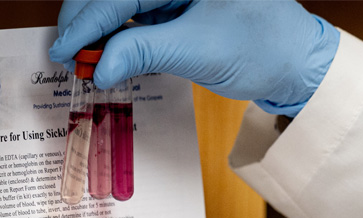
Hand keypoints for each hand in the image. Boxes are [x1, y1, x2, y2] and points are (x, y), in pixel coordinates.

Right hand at [49, 0, 339, 116]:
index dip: (87, 20)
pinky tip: (107, 55)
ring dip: (102, 31)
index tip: (63, 48)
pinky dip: (122, 36)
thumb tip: (98, 66)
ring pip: (125, 3)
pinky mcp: (183, 6)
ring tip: (82, 59)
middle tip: (65, 54)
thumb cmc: (264, 49)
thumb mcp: (198, 51)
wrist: (299, 66)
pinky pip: (142, 15)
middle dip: (88, 21)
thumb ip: (143, 52)